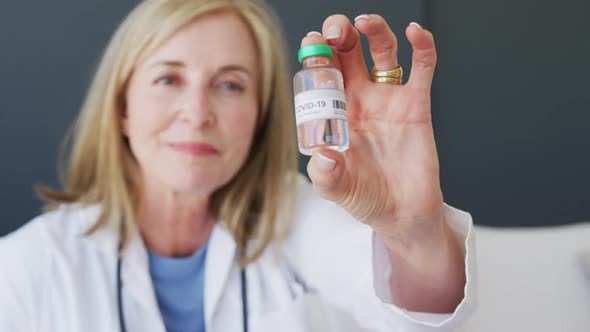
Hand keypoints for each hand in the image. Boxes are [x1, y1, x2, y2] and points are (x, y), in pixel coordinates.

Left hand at [303, 15, 442, 240]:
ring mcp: (389, 99)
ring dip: (374, 31)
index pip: (322, 73)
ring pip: (382, 52)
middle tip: (334, 31)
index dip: (316, 54)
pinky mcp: (416, 105)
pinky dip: (422, 46)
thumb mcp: (337, 190)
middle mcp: (360, 100)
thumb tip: (323, 157)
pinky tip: (415, 32)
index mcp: (335, 113)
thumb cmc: (367, 199)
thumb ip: (326, 176)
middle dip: (339, 33)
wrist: (403, 214)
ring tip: (364, 23)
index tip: (312, 44)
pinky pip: (421, 68)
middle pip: (348, 53)